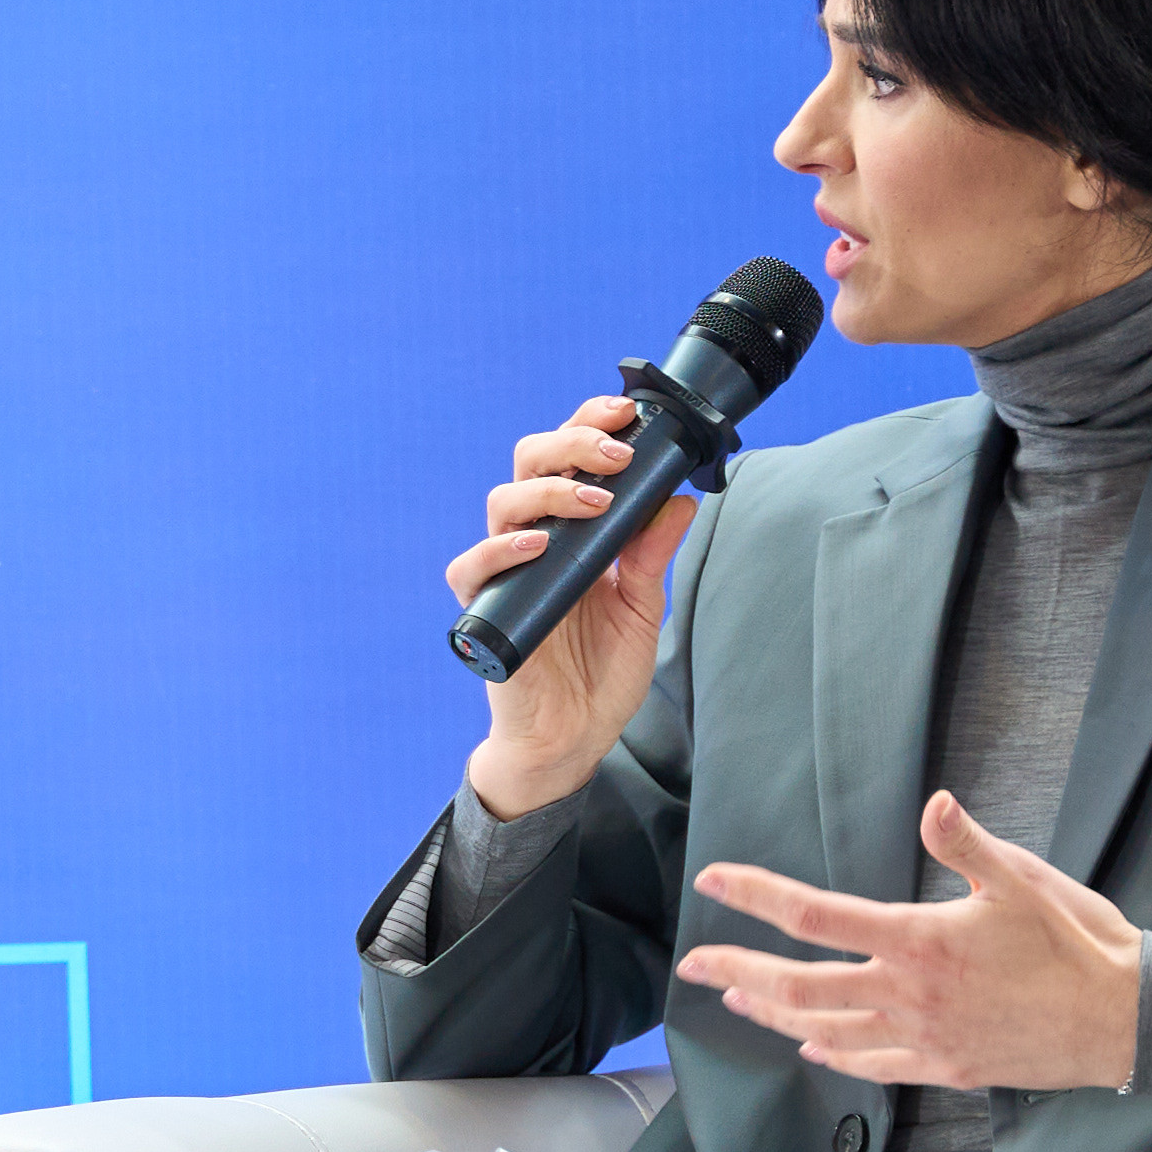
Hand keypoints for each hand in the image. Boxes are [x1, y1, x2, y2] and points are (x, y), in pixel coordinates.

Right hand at [449, 392, 698, 819]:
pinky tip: (536, 545)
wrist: (572, 738)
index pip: (570, 456)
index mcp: (574, 528)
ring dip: (550, 491)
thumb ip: (652, 555)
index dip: (590, 424)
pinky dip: (499, 549)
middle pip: (531, 461)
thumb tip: (679, 500)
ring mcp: (507, 571)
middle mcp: (536, 539)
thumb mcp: (643, 607)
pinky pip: (472, 566)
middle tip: (615, 455)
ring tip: (594, 503)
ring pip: (503, 501)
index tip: (627, 412)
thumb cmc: (600, 673)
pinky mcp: (485, 608)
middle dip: (572, 443)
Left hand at [672, 793, 1143, 1090]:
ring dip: (773, 1012)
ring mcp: (923, 1037)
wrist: (1127, 1019)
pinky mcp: (944, 1067)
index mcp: (920, 940)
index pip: (816, 916)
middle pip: (799, 984)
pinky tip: (809, 1047)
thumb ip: (968, 845)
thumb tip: (935, 803)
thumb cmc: (1079, 943)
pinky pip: (871, 1066)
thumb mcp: (1024, 880)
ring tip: (736, 997)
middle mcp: (908, 994)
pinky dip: (831, 1055)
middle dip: (739, 969)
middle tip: (693, 963)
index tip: (712, 880)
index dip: (757, 895)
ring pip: (824, 1030)